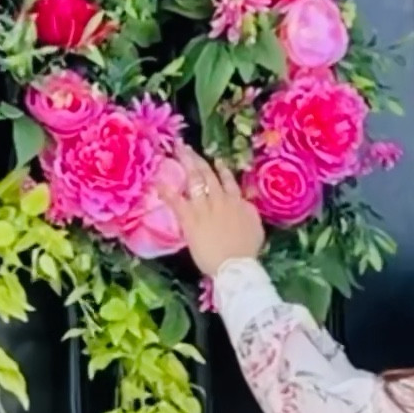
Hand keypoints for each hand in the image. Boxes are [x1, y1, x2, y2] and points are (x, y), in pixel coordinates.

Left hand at [159, 151, 264, 276]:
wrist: (235, 265)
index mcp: (237, 202)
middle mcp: (220, 200)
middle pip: (208, 175)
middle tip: (186, 147)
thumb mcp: (256, 227)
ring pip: (194, 181)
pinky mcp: (190, 220)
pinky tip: (158, 182)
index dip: (221, 169)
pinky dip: (167, 191)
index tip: (215, 160)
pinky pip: (177, 202)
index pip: (228, 181)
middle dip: (196, 160)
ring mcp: (204, 208)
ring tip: (176, 152)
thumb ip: (249, 210)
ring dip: (185, 165)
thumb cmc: (247, 251)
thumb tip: (246, 201)